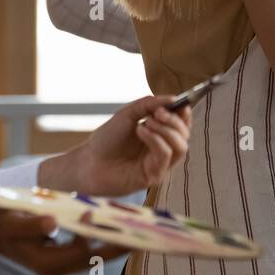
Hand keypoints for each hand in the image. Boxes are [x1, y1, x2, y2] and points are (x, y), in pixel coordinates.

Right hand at [0, 209, 129, 274]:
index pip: (79, 252)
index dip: (91, 234)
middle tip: (139, 232)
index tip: (95, 213)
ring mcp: (59, 265)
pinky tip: (112, 224)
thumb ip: (32, 224)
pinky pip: (87, 250)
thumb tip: (53, 222)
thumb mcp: (12, 223)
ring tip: (133, 228)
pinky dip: (100, 238)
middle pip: (94, 259)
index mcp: (46, 263)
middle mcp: (56, 268)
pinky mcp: (61, 257)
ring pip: (94, 256)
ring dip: (112, 243)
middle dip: (117, 246)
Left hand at [41, 94, 191, 197]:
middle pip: (185, 135)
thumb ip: (150, 104)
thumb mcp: (129, 114)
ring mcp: (160, 164)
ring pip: (181, 147)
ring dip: (166, 130)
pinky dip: (156, 140)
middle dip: (174, 120)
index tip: (179, 103)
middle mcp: (163, 149)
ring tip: (146, 122)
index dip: (184, 113)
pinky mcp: (154, 176)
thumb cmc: (108, 139)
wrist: (89, 161)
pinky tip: (141, 131)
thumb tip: (174, 98)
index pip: (182, 124)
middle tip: (157, 113)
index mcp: (159, 134)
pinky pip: (166, 156)